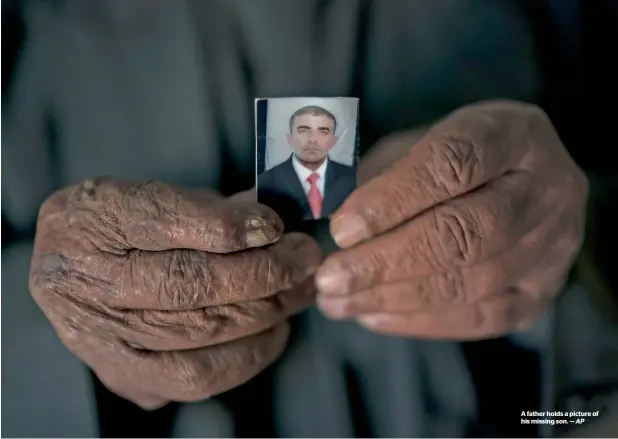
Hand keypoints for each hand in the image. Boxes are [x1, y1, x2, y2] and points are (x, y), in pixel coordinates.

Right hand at [30, 179, 320, 408]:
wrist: (73, 276)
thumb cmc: (124, 229)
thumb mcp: (156, 197)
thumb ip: (211, 207)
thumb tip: (276, 222)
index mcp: (90, 220)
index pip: (161, 218)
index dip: (227, 226)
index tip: (274, 224)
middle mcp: (84, 281)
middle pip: (187, 283)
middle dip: (264, 271)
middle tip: (305, 256)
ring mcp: (102, 338)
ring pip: (199, 331)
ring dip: (266, 310)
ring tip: (300, 290)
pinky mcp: (124, 376)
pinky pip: (197, 377)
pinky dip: (248, 354)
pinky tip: (275, 330)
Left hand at [316, 100, 587, 339]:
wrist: (523, 185)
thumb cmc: (456, 159)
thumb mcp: (419, 143)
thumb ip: (382, 176)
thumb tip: (338, 228)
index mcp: (513, 134)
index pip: (454, 163)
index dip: (394, 198)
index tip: (342, 228)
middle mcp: (548, 189)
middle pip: (466, 233)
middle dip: (387, 261)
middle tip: (331, 278)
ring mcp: (553, 246)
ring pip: (472, 282)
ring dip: (395, 297)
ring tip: (339, 302)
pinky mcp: (543, 291)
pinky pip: (483, 317)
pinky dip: (420, 321)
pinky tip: (374, 315)